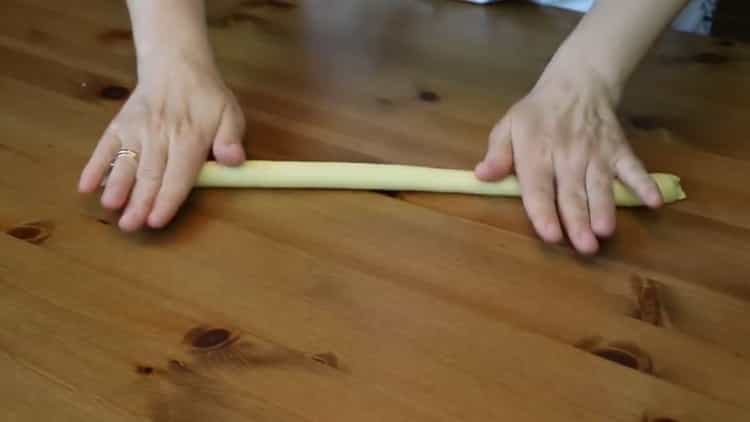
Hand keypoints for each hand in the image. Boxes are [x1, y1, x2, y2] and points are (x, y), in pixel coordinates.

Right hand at [78, 58, 245, 230]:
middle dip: (139, 202)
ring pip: (126, 162)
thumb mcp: (230, 114)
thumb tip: (233, 160)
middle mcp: (160, 135)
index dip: (167, 200)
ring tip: (109, 208)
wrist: (176, 66)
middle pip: (149, 174)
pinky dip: (94, 165)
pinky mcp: (119, 125)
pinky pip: (104, 146)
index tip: (156, 220)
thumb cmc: (206, 98)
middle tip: (130, 226)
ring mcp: (136, 130)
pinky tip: (85, 186)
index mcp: (189, 138)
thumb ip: (231, 138)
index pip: (178, 174)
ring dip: (116, 186)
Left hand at [474, 72, 661, 254]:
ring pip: (601, 185)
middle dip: (578, 221)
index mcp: (536, 153)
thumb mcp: (508, 127)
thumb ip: (497, 153)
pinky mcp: (619, 150)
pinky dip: (645, 183)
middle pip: (572, 192)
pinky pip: (633, 168)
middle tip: (584, 247)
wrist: (577, 84)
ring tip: (606, 232)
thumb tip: (482, 175)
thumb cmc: (536, 115)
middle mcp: (567, 156)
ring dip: (605, 208)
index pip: (539, 187)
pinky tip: (654, 202)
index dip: (544, 212)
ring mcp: (596, 153)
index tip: (550, 234)